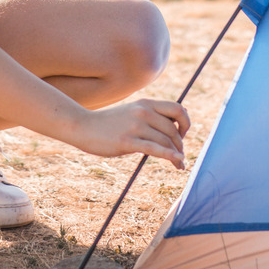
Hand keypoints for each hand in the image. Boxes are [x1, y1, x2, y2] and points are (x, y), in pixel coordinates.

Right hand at [71, 99, 191, 168]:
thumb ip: (150, 116)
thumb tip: (173, 129)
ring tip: (179, 164)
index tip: (181, 135)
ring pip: (166, 141)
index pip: (178, 109)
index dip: (185, 123)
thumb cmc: (109, 123)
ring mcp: (135, 126)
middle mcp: (143, 112)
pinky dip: (170, 156)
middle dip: (180, 144)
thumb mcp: (132, 112)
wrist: (83, 126)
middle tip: (180, 155)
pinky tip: (178, 162)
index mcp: (146, 104)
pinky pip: (155, 149)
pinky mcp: (128, 141)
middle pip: (173, 129)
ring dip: (176, 155)